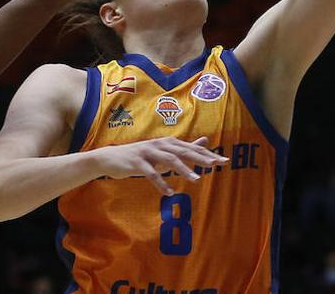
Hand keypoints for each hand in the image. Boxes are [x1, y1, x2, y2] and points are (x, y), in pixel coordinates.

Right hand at [96, 136, 228, 194]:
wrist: (111, 159)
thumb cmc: (141, 157)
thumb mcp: (164, 152)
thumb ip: (184, 148)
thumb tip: (205, 141)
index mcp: (168, 143)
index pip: (191, 148)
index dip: (207, 154)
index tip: (224, 160)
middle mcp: (159, 144)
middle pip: (183, 151)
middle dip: (200, 157)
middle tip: (216, 164)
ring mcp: (147, 152)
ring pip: (169, 160)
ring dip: (183, 169)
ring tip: (196, 180)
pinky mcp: (137, 162)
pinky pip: (151, 173)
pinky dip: (161, 183)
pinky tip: (170, 192)